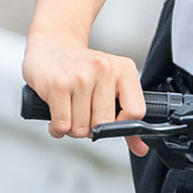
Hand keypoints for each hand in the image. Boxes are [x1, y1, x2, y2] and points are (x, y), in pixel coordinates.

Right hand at [22, 34, 149, 154]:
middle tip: (84, 113)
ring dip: (73, 127)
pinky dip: (58, 128)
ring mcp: (81, 76)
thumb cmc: (82, 68)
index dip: (122, 125)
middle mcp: (104, 69)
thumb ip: (128, 117)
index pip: (136, 112)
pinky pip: (62, 125)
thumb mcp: (112, 85)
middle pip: (104, 124)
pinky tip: (58, 113)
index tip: (111, 121)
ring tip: (70, 109)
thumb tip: (140, 147)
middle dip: (92, 129)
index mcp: (124, 69)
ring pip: (81, 128)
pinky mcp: (58, 85)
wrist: (52, 46)